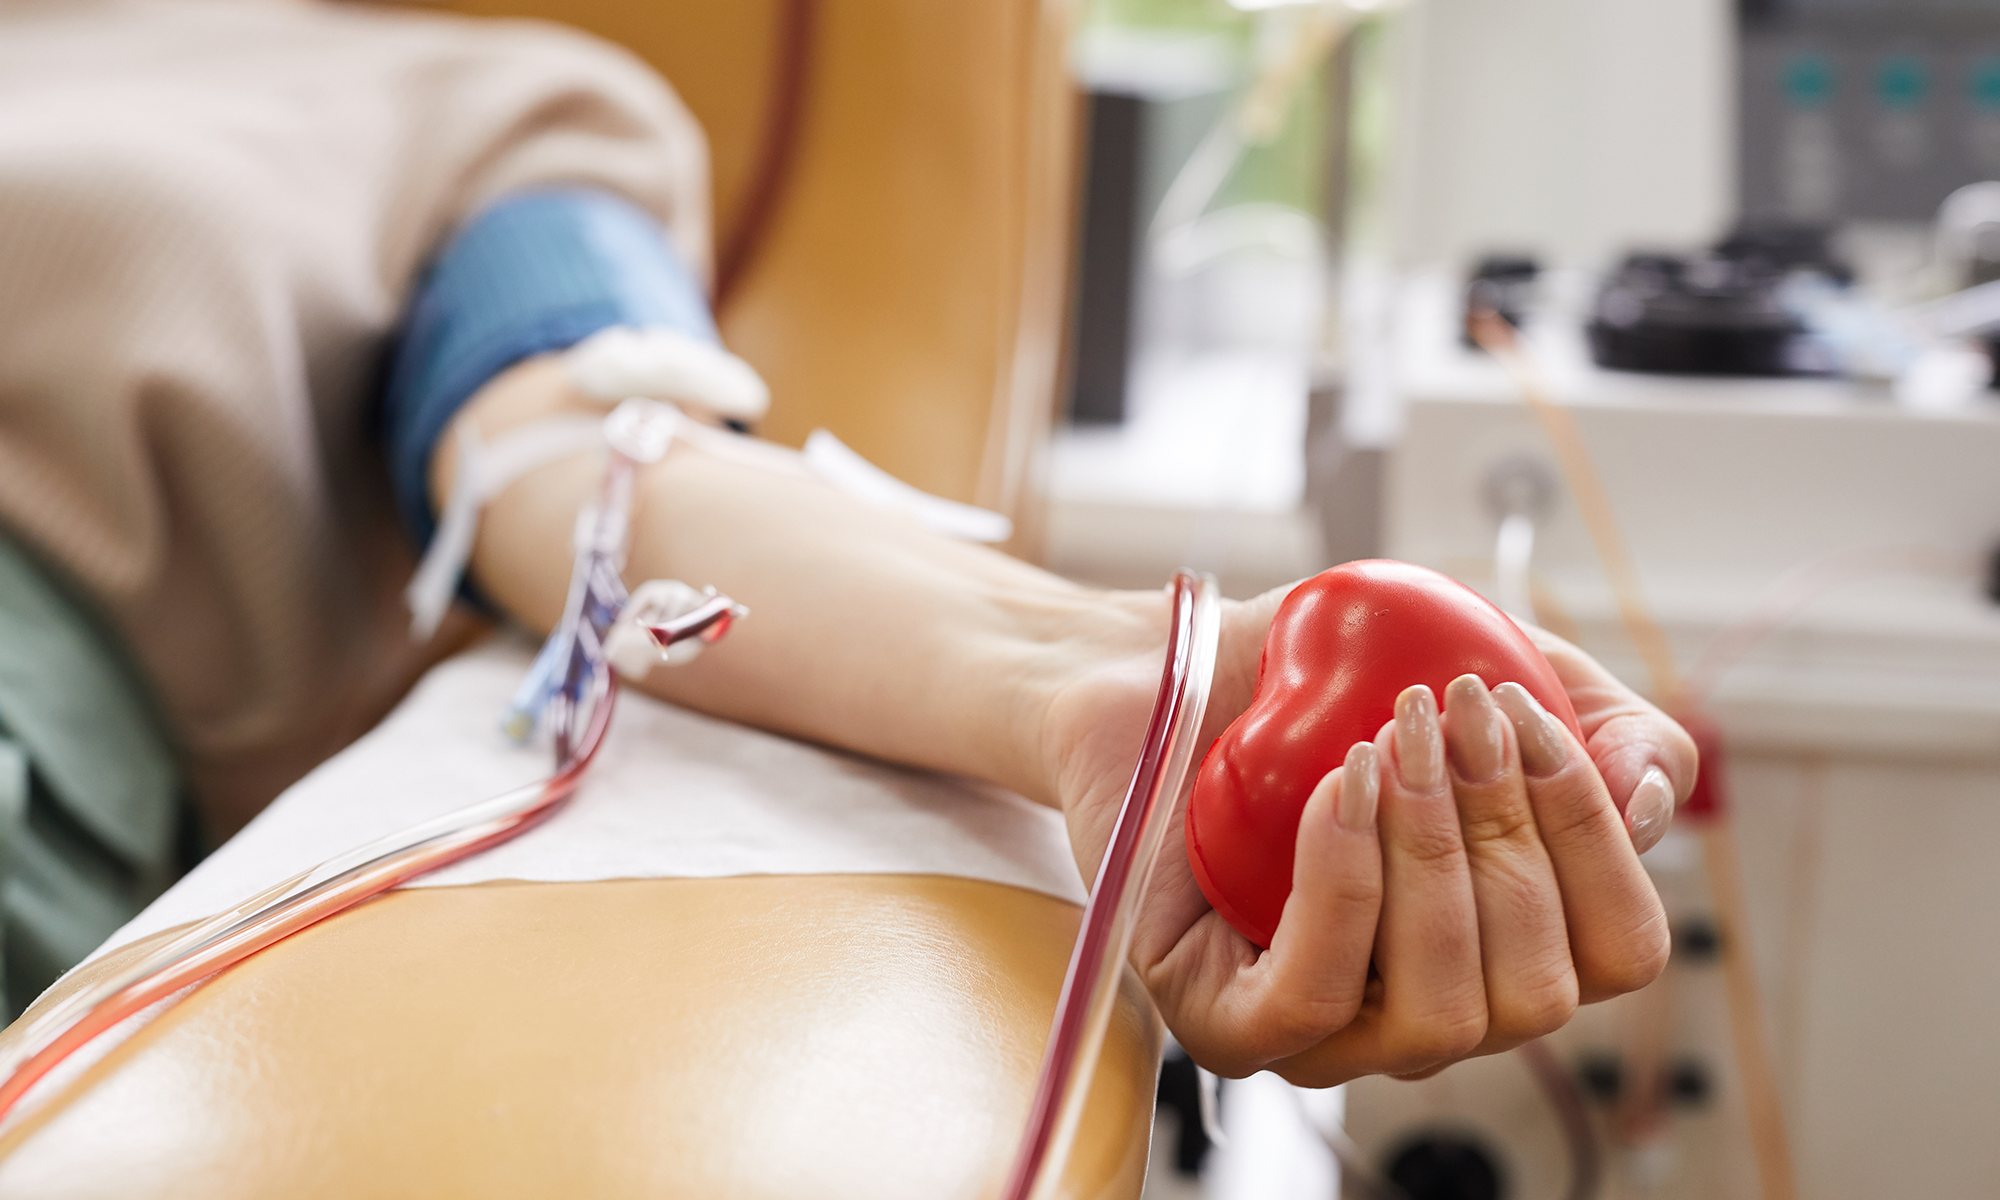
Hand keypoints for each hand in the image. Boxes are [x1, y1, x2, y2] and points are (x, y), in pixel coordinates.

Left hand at [1040, 581, 1689, 1083]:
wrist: (1168, 664)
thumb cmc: (1321, 684)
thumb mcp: (1490, 664)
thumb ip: (1600, 722)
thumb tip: (1653, 805)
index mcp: (1508, 942)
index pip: (1623, 952)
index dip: (1596, 836)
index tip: (1524, 714)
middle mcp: (1433, 1006)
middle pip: (1540, 991)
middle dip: (1506, 833)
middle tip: (1444, 710)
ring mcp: (1333, 1033)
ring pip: (1440, 1013)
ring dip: (1429, 857)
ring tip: (1386, 743)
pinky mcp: (1229, 1024)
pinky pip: (1315, 997)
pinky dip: (1343, 886)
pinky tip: (1339, 792)